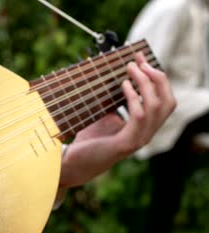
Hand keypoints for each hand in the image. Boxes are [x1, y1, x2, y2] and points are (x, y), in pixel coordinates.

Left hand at [59, 52, 175, 188]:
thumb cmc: (88, 140)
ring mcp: (138, 139)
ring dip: (145, 83)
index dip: (156, 78)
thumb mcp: (103, 117)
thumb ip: (112, 102)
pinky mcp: (126, 144)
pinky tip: (123, 85)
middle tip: (139, 62)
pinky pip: (138, 116)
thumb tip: (110, 77)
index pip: (163, 100)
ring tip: (130, 69)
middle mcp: (146, 134)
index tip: (140, 59)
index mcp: (144, 127)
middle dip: (157, 78)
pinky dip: (133, 97)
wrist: (73, 163)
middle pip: (168, 101)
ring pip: (156, 106)